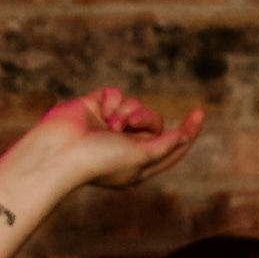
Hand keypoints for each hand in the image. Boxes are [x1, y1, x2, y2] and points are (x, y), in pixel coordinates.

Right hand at [8, 87, 206, 194]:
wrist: (59, 150)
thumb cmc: (99, 160)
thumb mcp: (141, 157)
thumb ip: (165, 146)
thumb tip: (185, 136)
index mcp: (140, 164)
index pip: (172, 146)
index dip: (187, 131)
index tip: (199, 112)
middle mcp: (125, 145)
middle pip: (154, 122)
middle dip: (145, 119)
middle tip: (127, 126)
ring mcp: (110, 125)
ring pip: (135, 105)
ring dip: (126, 111)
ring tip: (109, 124)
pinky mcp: (96, 107)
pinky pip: (116, 93)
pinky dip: (111, 100)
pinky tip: (98, 111)